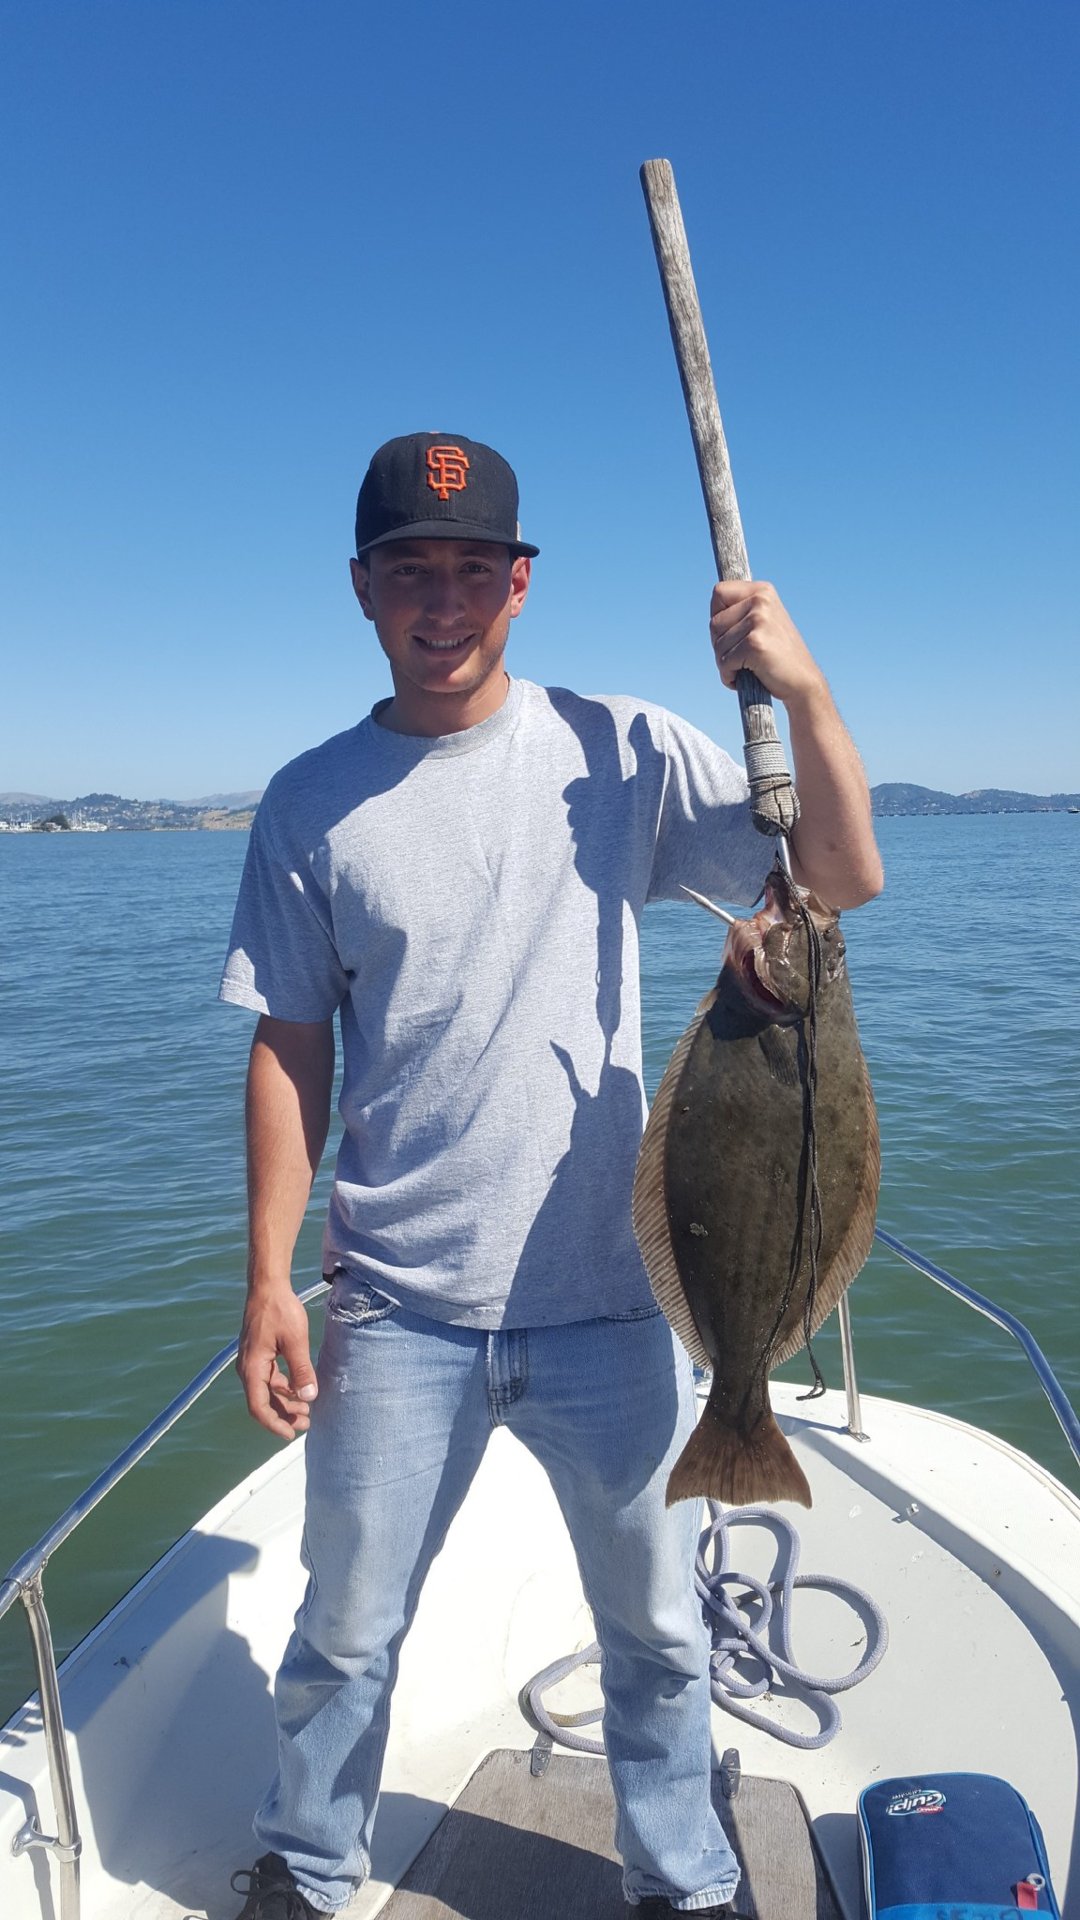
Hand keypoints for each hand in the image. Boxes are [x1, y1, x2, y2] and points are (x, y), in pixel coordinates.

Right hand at [236, 1285, 318, 1438]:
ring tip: (307, 1409)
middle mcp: (247, 1368)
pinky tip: (299, 1389)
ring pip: (267, 1392)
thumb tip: (308, 1398)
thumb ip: (301, 1370)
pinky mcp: (259, 1355)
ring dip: (285, 1402)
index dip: (274, 1423)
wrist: (268, 1287)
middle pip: (263, 1402)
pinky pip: (269, 1379)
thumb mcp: (296, 1341)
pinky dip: (284, 1388)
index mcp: (252, 1368)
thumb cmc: (280, 1310)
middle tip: (306, 1423)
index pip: (259, 1407)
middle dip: (283, 1416)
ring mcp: (252, 1362)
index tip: (290, 1434)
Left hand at [710, 580, 824, 708]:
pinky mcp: (755, 643)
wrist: (803, 682)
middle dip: (721, 646)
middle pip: (714, 623)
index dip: (717, 616)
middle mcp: (761, 600)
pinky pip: (724, 662)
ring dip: (725, 664)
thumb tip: (713, 615)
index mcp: (762, 591)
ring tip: (747, 667)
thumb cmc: (778, 657)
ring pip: (718, 645)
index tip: (732, 633)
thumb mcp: (763, 623)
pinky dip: (729, 676)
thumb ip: (741, 612)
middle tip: (742, 657)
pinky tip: (746, 678)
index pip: (719, 592)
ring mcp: (758, 620)